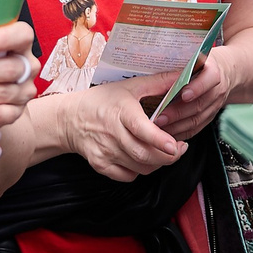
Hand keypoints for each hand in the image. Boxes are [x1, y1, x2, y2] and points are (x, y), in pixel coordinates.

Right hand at [51, 78, 186, 181]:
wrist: (70, 119)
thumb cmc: (101, 100)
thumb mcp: (129, 86)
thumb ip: (157, 83)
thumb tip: (182, 76)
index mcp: (120, 112)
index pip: (141, 129)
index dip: (159, 140)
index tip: (175, 145)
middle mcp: (111, 134)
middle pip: (143, 154)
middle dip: (167, 156)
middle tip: (180, 148)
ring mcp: (105, 152)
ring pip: (140, 167)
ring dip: (158, 163)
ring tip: (165, 152)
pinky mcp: (100, 165)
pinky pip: (128, 176)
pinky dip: (141, 170)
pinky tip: (144, 158)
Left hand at [151, 47, 245, 141]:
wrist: (226, 71)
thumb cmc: (204, 62)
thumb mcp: (196, 56)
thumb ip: (182, 64)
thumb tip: (159, 73)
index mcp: (214, 71)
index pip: (209, 79)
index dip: (197, 88)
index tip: (183, 95)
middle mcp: (218, 90)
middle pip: (199, 104)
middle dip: (178, 113)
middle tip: (160, 117)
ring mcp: (215, 105)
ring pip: (197, 119)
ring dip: (177, 126)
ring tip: (160, 128)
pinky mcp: (211, 116)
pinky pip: (196, 128)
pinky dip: (182, 132)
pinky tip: (168, 134)